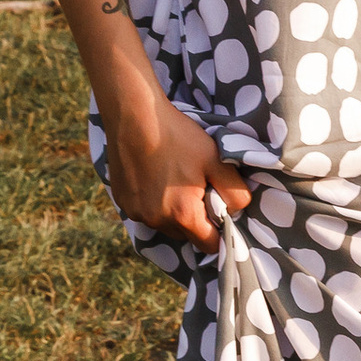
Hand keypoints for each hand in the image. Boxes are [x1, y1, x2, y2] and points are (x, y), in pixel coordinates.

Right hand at [101, 89, 250, 247]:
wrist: (135, 117)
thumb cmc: (179, 138)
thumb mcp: (217, 161)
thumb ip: (235, 191)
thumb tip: (238, 210)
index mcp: (182, 215)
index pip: (208, 244)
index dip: (220, 232)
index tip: (221, 212)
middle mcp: (155, 220)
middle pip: (186, 235)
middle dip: (197, 219)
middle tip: (201, 189)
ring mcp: (135, 212)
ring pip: (165, 224)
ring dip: (175, 212)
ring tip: (178, 181)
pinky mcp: (122, 201)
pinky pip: (146, 211)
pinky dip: (155, 202)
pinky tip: (159, 177)